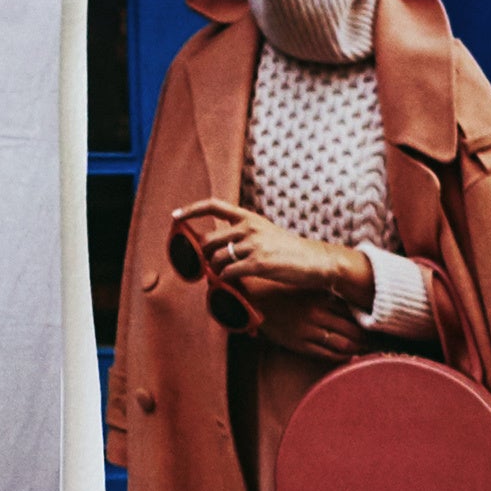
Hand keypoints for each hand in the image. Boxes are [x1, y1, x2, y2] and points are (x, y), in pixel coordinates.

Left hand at [164, 200, 374, 358]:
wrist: (315, 260)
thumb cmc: (288, 250)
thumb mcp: (265, 233)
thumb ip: (242, 234)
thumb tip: (216, 247)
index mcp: (249, 217)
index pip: (215, 206)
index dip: (192, 210)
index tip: (175, 216)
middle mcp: (249, 227)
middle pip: (208, 241)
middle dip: (204, 257)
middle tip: (211, 267)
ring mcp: (254, 245)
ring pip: (215, 260)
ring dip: (214, 272)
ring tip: (224, 277)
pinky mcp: (258, 263)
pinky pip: (227, 273)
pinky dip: (224, 281)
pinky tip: (231, 284)